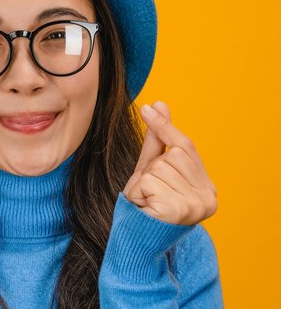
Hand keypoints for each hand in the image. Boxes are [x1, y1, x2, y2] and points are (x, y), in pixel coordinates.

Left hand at [122, 101, 217, 224]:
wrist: (136, 240)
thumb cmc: (146, 204)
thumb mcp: (150, 170)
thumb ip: (157, 140)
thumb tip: (160, 103)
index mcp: (206, 187)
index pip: (186, 146)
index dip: (165, 126)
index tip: (149, 107)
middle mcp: (208, 197)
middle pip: (172, 155)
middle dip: (151, 169)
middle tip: (149, 192)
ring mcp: (196, 205)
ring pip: (158, 168)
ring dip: (142, 183)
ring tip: (146, 201)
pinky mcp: (178, 210)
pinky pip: (149, 182)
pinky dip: (138, 192)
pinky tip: (144, 207)